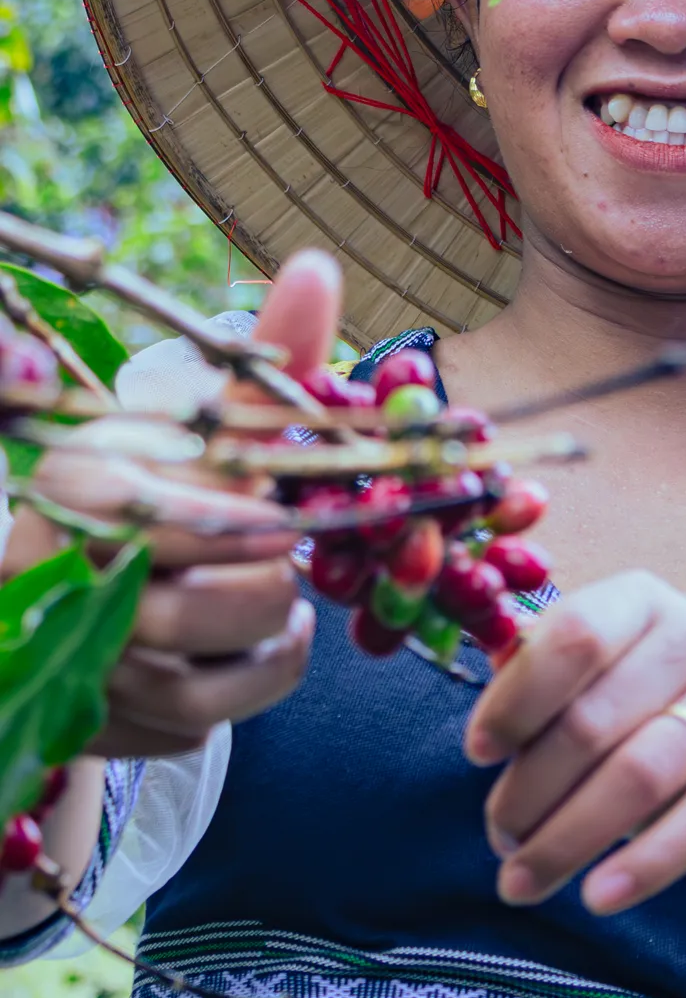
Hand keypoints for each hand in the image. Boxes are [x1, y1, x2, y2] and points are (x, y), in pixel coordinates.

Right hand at [2, 251, 342, 757]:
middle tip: (279, 567)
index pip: (191, 521)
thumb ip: (275, 351)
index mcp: (84, 483)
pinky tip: (247, 652)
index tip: (283, 524)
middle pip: (207, 611)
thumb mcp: (218, 415)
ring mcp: (62, 659)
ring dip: (262, 653)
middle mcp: (53, 573)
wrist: (95, 571)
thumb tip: (319, 265)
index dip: (257, 531)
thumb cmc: (173, 478)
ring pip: (201, 690)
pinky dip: (239, 696)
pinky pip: (192, 732)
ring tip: (276, 612)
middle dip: (268, 596)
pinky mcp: (85, 725)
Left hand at [465, 570, 685, 914]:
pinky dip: (645, 865)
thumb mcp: (593, 694)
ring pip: (642, 773)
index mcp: (643, 601)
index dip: (516, 698)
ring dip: (569, 839)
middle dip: (530, 791)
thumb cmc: (642, 730)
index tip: (477, 755)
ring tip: (522, 884)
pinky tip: (597, 899)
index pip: (575, 634)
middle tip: (500, 843)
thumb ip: (538, 684)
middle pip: (596, 718)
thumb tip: (486, 703)